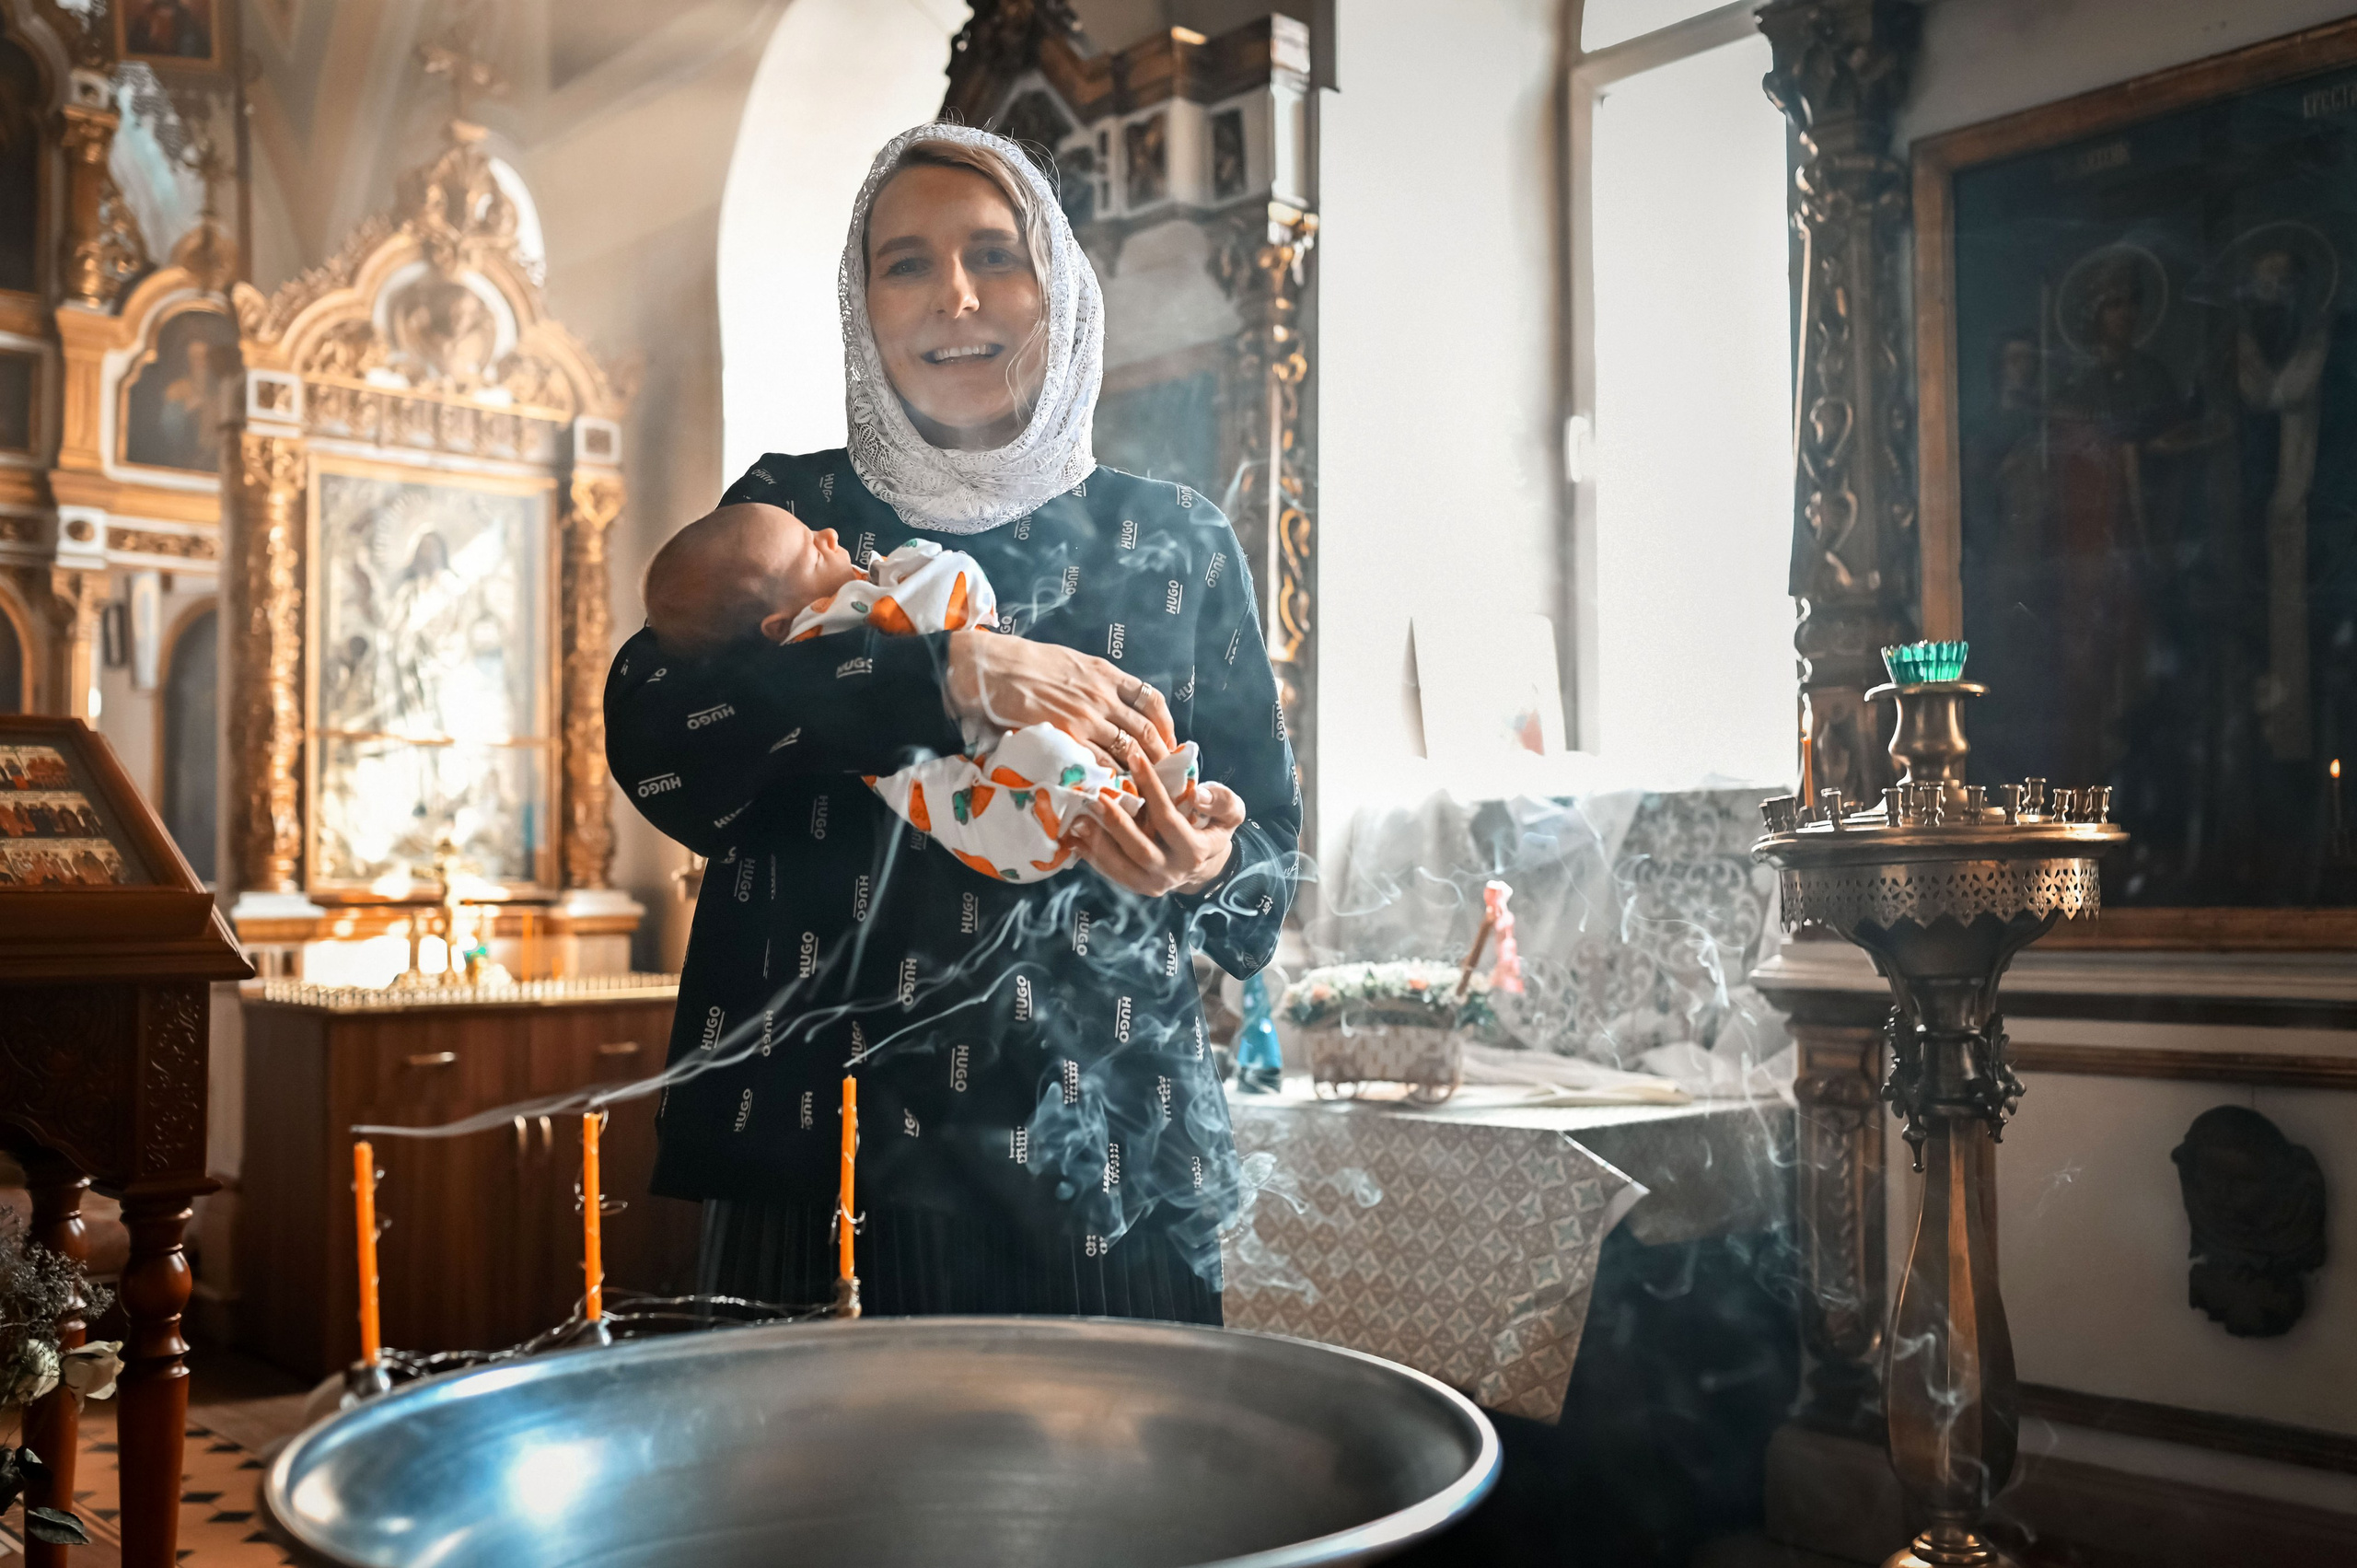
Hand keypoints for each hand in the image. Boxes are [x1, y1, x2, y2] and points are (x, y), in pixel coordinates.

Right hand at [945, 631, 1173, 767]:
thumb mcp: (1071, 662)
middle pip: (1146, 730)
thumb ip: (1095, 681)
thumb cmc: (1026, 663)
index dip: (1165, 724)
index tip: (1168, 740)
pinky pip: (1099, 761)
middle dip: (1160, 755)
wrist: (995, 668)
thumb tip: (1110, 701)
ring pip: (1128, 750)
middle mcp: (1103, 695)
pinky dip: (1111, 776)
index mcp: (1106, 674)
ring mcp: (1087, 717)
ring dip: (1140, 771)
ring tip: (1145, 788)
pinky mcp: (1068, 735)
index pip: (1150, 699)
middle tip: (1164, 773)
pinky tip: (1115, 787)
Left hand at [1071, 765, 1245, 897]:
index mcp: (1195, 852)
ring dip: (1096, 842)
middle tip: (1095, 796)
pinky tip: (1074, 837)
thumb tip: (1199, 794)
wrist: (1203, 864)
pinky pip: (1109, 873)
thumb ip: (1222, 801)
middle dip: (1116, 823)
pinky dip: (1090, 856)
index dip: (1151, 787)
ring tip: (1079, 818)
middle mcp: (1172, 873)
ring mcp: (1151, 884)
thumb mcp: (1230, 812)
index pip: (1168, 818)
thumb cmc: (1212, 827)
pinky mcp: (1135, 887)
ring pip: (1119, 866)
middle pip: (1140, 849)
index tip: (1133, 756)